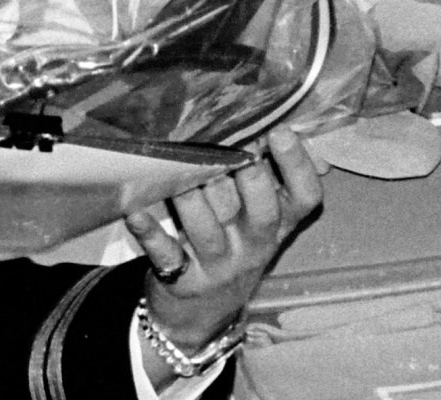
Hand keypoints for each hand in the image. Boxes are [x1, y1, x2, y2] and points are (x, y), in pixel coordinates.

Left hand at [124, 127, 320, 370]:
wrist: (203, 316)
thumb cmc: (232, 246)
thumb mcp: (260, 221)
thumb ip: (269, 177)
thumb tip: (283, 125)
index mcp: (279, 225)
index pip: (305, 198)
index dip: (298, 165)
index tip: (280, 131)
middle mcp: (254, 245)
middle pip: (262, 213)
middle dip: (250, 179)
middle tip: (234, 149)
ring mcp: (218, 265)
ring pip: (207, 228)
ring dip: (192, 197)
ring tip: (180, 167)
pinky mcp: (182, 278)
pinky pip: (165, 253)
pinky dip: (149, 231)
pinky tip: (136, 210)